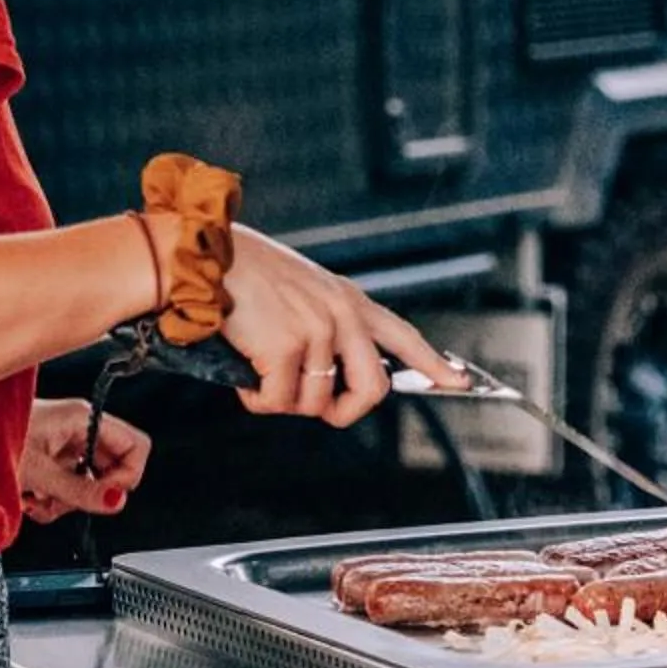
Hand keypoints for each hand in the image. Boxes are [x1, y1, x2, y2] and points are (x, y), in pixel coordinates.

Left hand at [18, 396, 148, 523]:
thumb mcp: (39, 473)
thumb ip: (80, 490)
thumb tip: (116, 502)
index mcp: (83, 418)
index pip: (136, 446)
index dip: (127, 476)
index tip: (105, 495)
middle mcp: (77, 428)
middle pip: (112, 468)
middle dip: (89, 493)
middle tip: (65, 500)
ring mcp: (64, 444)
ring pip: (89, 482)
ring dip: (66, 501)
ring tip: (39, 500)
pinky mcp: (49, 458)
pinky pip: (68, 486)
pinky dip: (52, 500)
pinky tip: (31, 498)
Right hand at [216, 225, 467, 426]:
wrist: (208, 254)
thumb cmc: (245, 273)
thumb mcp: (303, 289)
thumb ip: (328, 323)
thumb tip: (331, 376)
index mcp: (348, 299)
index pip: (403, 336)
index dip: (433, 364)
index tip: (458, 383)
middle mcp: (342, 314)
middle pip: (372, 389)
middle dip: (344, 413)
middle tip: (318, 410)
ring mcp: (318, 331)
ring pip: (316, 403)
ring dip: (284, 401)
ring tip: (261, 376)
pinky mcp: (287, 348)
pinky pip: (278, 402)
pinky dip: (256, 400)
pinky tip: (244, 377)